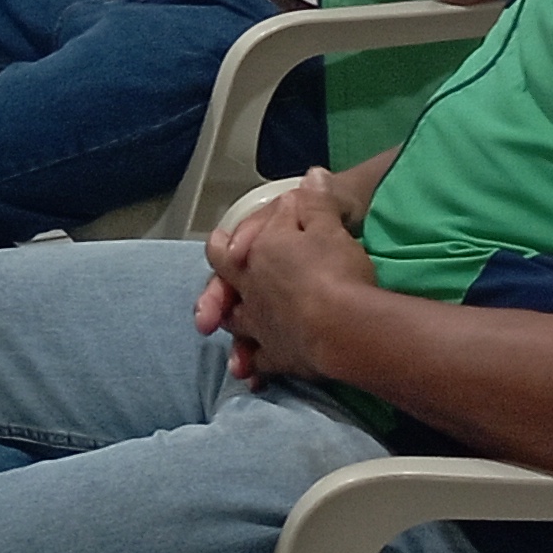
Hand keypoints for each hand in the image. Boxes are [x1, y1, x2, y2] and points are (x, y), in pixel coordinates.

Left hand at [203, 169, 377, 384]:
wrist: (344, 322)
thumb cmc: (335, 266)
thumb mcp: (329, 223)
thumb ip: (317, 201)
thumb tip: (314, 175)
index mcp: (258, 252)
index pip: (232, 243)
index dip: (230, 242)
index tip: (224, 243)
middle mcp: (251, 289)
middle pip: (224, 286)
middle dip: (215, 293)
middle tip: (208, 302)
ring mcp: (260, 325)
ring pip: (237, 324)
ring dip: (231, 329)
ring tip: (225, 337)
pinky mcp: (278, 356)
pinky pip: (261, 362)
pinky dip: (254, 366)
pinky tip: (251, 377)